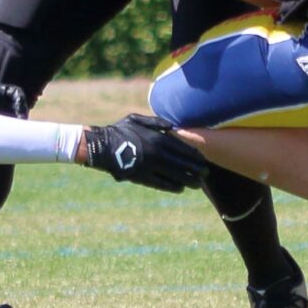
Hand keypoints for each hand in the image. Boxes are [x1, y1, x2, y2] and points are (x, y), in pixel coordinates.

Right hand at [78, 114, 207, 192]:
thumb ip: (156, 123)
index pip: (183, 149)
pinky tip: (180, 188)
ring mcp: (150, 166)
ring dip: (188, 180)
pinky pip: (161, 183)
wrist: (101, 146)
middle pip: (183, 164)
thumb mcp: (138, 119)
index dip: (195, 155)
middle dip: (196, 169)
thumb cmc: (120, 130)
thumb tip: (173, 127)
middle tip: (206, 173)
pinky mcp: (141, 177)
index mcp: (158, 138)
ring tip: (197, 184)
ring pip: (174, 175)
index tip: (203, 159)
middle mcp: (157, 153)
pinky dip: (172, 186)